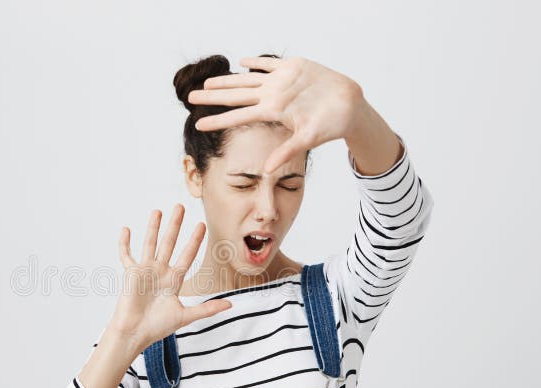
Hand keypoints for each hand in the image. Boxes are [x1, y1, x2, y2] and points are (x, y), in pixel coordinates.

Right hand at [108, 204, 231, 352]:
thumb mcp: (185, 316)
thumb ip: (207, 309)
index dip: (194, 240)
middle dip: (175, 225)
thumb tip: (231, 305)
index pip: (187, 255)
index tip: (202, 225)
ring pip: (150, 243)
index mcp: (174, 280)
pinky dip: (124, 243)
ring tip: (158, 211)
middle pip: (169, 243)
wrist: (135, 333)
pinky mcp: (131, 274)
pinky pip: (126, 255)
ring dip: (153, 227)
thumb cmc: (158, 327)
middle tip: (181, 206)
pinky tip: (126, 229)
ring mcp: (145, 271)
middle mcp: (160, 271)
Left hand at [187, 55, 367, 173]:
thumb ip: (285, 153)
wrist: (351, 108)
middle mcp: (271, 96)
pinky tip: (242, 61)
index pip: (237, 115)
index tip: (196, 124)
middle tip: (189, 97)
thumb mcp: (306, 140)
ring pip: (247, 79)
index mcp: (271, 111)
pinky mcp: (294, 68)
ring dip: (227, 79)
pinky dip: (256, 61)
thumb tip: (265, 173)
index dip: (217, 119)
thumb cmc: (330, 126)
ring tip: (207, 81)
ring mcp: (281, 82)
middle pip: (235, 95)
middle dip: (212, 96)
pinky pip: (270, 63)